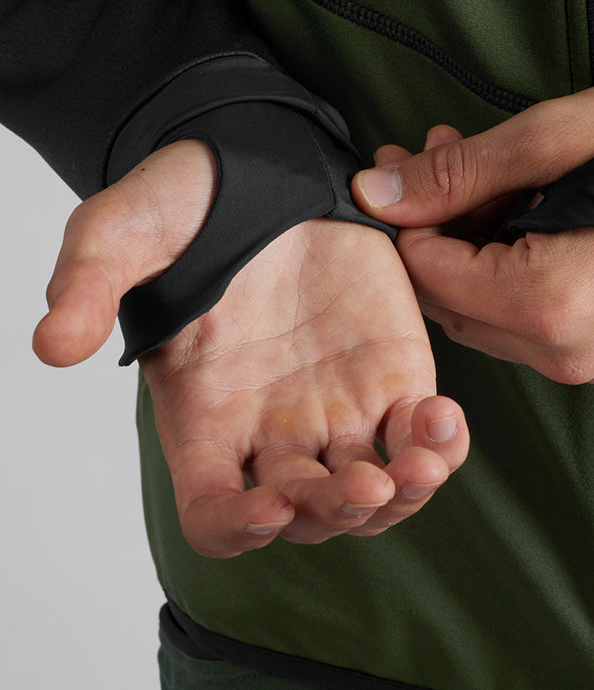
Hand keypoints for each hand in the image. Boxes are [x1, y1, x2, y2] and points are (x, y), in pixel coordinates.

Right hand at [34, 139, 467, 557]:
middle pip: (306, 515)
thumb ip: (89, 284)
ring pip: (373, 490)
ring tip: (419, 464)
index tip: (268, 504)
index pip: (213, 512)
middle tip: (363, 483)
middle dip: (336, 513)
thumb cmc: (192, 205)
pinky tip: (444, 418)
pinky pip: (420, 431)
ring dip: (401, 496)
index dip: (236, 528)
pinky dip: (441, 444)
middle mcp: (274, 425)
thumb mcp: (124, 232)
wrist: (269, 162)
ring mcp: (339, 403)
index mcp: (206, 414)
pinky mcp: (393, 369)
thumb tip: (53, 345)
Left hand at [352, 73, 593, 384]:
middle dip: (435, 224)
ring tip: (489, 170)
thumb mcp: (556, 139)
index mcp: (549, 304)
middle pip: (451, 299)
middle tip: (441, 151)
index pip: (427, 274)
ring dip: (471, 241)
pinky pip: (527, 319)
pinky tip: (523, 206)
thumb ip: (458, 175)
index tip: (404, 158)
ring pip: (485, 310)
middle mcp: (565, 352)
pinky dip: (509, 265)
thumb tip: (374, 193)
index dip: (405, 215)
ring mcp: (589, 360)